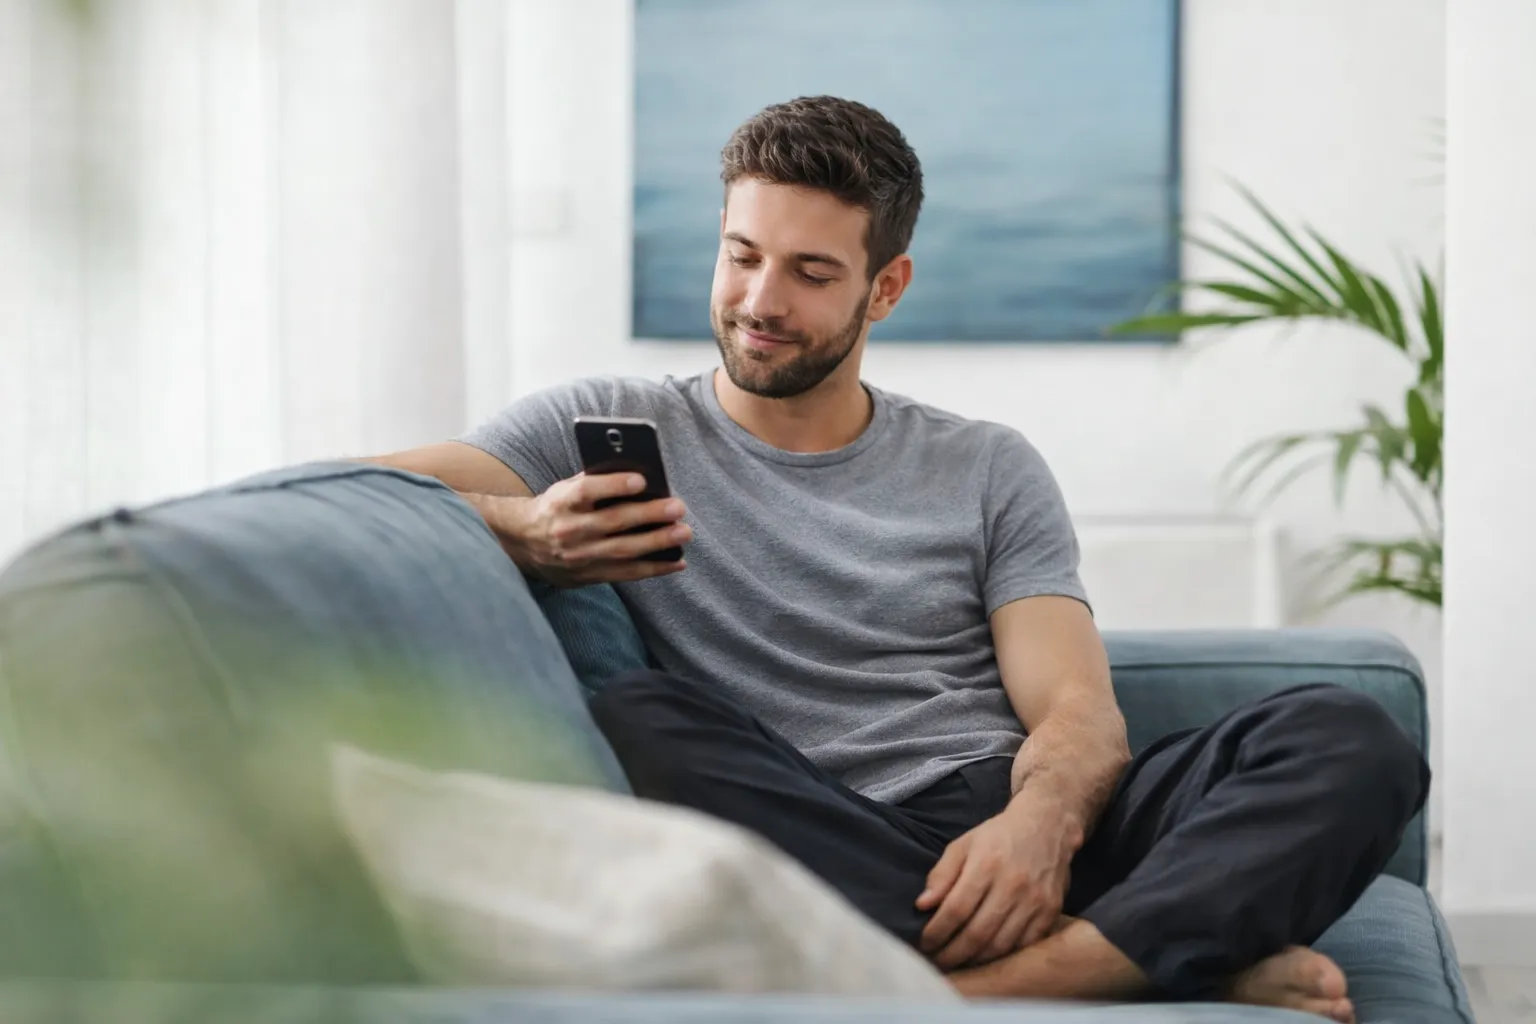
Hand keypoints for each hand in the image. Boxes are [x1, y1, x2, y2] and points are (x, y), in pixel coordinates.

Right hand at [472, 472, 690, 585]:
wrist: (525, 545)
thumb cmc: (557, 508)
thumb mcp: (566, 488)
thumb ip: (596, 481)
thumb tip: (641, 477)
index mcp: (561, 502)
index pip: (587, 492)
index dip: (613, 485)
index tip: (642, 479)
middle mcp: (569, 531)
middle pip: (613, 522)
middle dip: (649, 515)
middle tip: (678, 508)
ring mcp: (579, 557)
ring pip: (623, 551)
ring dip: (657, 543)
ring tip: (684, 533)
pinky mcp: (589, 576)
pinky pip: (626, 574)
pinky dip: (654, 569)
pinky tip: (677, 561)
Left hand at [915, 789, 1080, 970]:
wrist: (1047, 827)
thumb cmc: (998, 836)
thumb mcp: (963, 845)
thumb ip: (942, 874)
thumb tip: (923, 905)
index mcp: (987, 864)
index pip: (956, 909)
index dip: (937, 931)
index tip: (924, 943)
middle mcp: (1013, 884)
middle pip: (977, 933)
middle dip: (952, 953)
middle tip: (937, 962)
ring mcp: (1035, 900)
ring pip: (1001, 944)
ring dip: (975, 959)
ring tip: (958, 961)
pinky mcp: (1051, 911)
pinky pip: (1024, 945)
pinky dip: (1003, 955)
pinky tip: (986, 955)